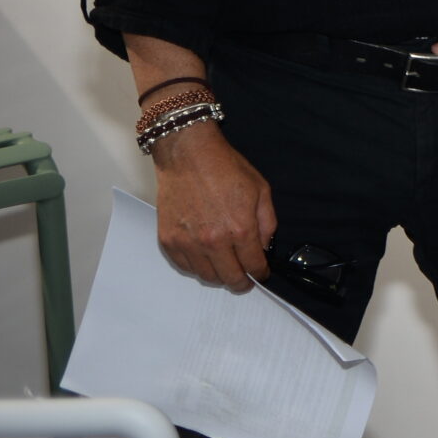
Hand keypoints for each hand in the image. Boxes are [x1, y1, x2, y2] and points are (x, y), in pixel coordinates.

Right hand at [151, 124, 276, 290]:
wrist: (188, 155)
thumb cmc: (224, 168)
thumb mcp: (261, 190)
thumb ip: (267, 223)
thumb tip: (264, 246)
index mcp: (240, 229)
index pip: (254, 265)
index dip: (260, 273)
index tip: (261, 274)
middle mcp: (213, 241)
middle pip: (230, 278)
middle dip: (241, 282)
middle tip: (245, 280)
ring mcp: (188, 243)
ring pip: (207, 276)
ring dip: (219, 276)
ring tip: (225, 267)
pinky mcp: (169, 240)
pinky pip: (184, 267)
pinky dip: (197, 267)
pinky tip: (205, 258)